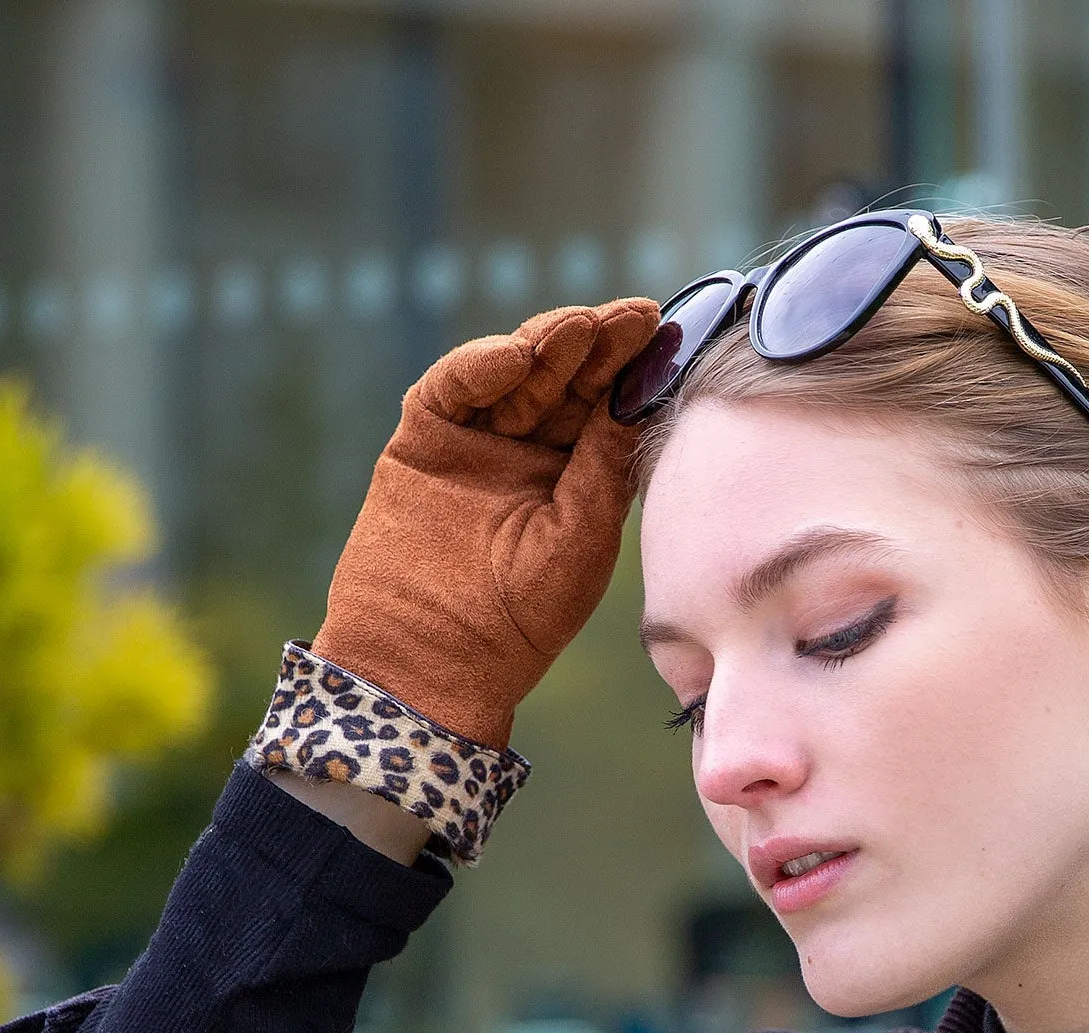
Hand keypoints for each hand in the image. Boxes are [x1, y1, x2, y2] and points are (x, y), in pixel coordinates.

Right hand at [313, 297, 661, 749]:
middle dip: (598, 346)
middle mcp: (529, 453)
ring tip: (580, 329)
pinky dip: (483, 366)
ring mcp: (476, 443)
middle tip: (630, 317)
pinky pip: (454, 388)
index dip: (632, 369)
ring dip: (547, 346)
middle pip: (566, 380)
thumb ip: (603, 468)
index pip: (608, 406)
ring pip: (515, 374)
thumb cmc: (521, 619)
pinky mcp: (425, 440)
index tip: (663, 335)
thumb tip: (636, 396)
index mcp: (577, 478)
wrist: (433, 659)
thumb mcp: (580, 540)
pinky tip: (518, 354)